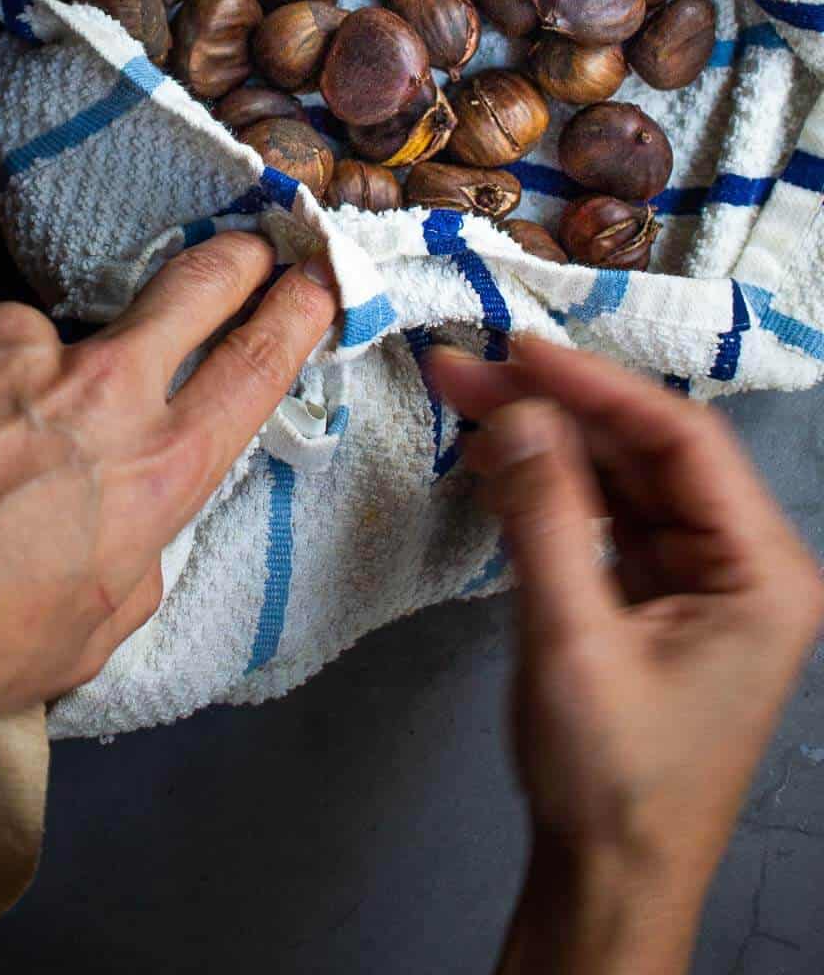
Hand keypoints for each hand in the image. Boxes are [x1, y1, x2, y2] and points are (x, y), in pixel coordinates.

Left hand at [0, 233, 336, 812]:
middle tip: (242, 249)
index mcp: (157, 467)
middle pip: (195, 285)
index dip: (296, 315)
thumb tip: (129, 509)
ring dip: (27, 377)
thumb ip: (138, 547)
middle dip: (233, 260)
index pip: (254, 368)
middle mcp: (103, 384)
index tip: (313, 283)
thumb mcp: (96, 628)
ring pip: (48, 338)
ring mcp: (18, 339)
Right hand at [429, 336, 823, 974]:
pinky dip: (549, 486)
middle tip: (467, 369)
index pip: (683, 441)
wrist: (609, 880)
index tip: (519, 347)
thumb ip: (544, 516)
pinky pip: (604, 517)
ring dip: (546, 439)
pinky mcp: (655, 596)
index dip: (599, 385)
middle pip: (647, 451)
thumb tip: (517, 408)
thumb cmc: (610, 777)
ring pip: (620, 477)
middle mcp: (742, 562)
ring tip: (466, 399)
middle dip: (557, 407)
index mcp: (762, 571)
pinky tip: (496, 459)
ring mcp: (698, 578)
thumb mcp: (572, 642)